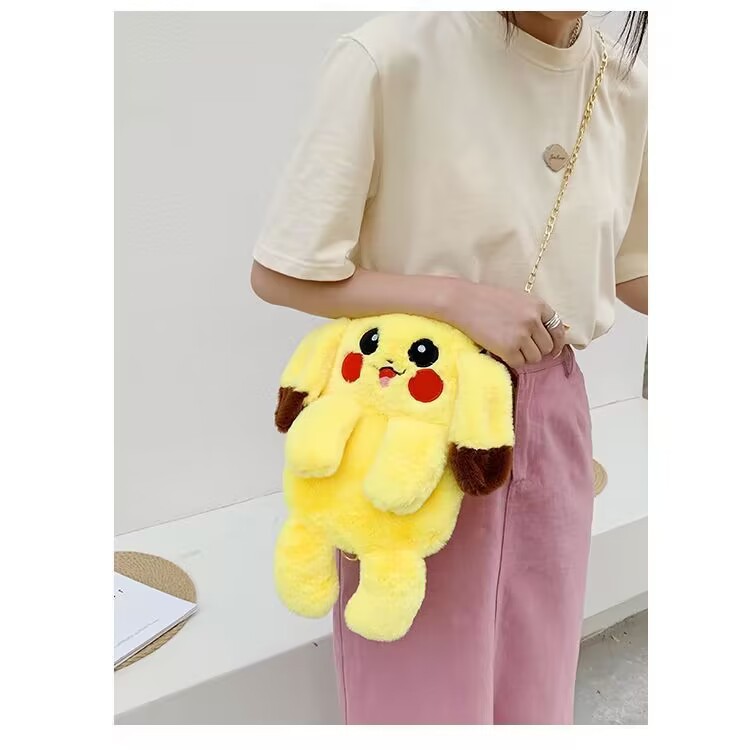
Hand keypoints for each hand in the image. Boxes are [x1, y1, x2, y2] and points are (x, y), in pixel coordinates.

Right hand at [446, 280, 565, 367]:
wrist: (462, 302)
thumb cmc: (486, 299)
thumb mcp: (517, 299)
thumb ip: (533, 313)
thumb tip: (546, 334)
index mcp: (538, 305)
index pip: (558, 330)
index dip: (556, 342)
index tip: (552, 350)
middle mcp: (533, 320)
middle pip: (547, 347)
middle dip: (536, 350)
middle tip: (521, 347)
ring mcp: (521, 335)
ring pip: (534, 358)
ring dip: (523, 356)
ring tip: (508, 346)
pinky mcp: (508, 348)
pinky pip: (518, 363)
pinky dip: (510, 360)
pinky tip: (500, 350)